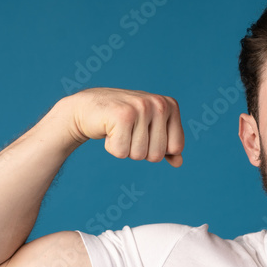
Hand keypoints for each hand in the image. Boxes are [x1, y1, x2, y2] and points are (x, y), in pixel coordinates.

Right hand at [62, 87, 183, 166]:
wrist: (87, 108)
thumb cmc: (121, 120)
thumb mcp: (148, 130)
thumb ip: (166, 144)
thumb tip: (179, 162)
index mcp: (170, 105)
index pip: (176, 147)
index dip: (157, 148)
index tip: (143, 132)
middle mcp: (159, 104)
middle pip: (157, 154)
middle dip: (139, 151)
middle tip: (127, 132)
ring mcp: (141, 108)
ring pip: (139, 155)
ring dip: (125, 148)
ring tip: (118, 130)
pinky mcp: (123, 116)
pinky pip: (122, 152)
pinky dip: (112, 147)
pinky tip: (108, 130)